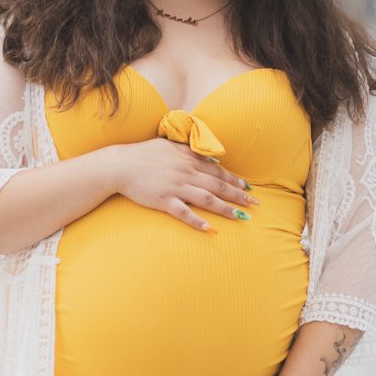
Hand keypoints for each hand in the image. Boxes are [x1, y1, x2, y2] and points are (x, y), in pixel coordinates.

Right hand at [109, 139, 256, 232]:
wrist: (120, 164)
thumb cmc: (144, 154)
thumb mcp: (170, 146)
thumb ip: (191, 151)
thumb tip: (212, 159)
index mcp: (188, 159)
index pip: (217, 171)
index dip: (235, 180)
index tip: (248, 189)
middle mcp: (186, 172)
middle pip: (218, 185)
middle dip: (238, 196)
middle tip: (255, 205)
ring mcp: (176, 187)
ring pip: (207, 199)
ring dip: (226, 208)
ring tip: (241, 217)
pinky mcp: (164, 201)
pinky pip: (184, 213)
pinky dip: (198, 221)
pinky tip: (210, 229)